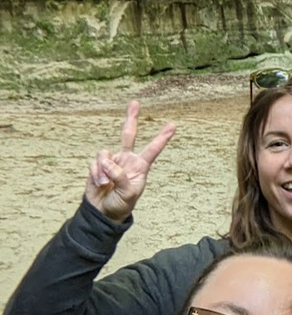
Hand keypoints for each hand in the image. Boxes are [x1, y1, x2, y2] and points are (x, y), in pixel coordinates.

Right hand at [85, 101, 175, 222]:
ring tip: (106, 183)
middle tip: (135, 103)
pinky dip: (95, 173)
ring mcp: (112, 161)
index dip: (162, 138)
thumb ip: (120, 176)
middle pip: (129, 135)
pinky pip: (95, 163)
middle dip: (131, 118)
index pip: (153, 150)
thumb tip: (108, 161)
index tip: (173, 126)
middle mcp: (127, 160)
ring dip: (103, 169)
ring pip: (105, 153)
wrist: (103, 211)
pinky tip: (99, 184)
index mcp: (140, 167)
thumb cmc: (121, 204)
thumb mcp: (127, 194)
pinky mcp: (98, 165)